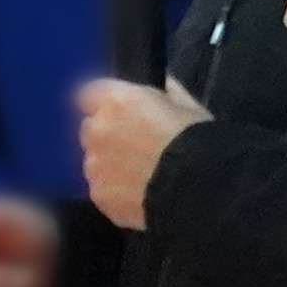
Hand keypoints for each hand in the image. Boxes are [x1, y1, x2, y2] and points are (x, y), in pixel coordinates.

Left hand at [77, 77, 207, 230]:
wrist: (199, 188)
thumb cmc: (197, 140)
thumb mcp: (186, 106)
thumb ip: (162, 94)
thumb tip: (159, 90)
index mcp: (115, 102)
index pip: (87, 95)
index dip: (103, 104)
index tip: (120, 114)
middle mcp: (97, 131)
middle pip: (90, 130)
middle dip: (108, 136)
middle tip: (137, 148)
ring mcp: (94, 166)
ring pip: (95, 162)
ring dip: (111, 165)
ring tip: (142, 177)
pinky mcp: (99, 196)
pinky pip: (103, 189)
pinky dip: (116, 192)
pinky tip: (141, 196)